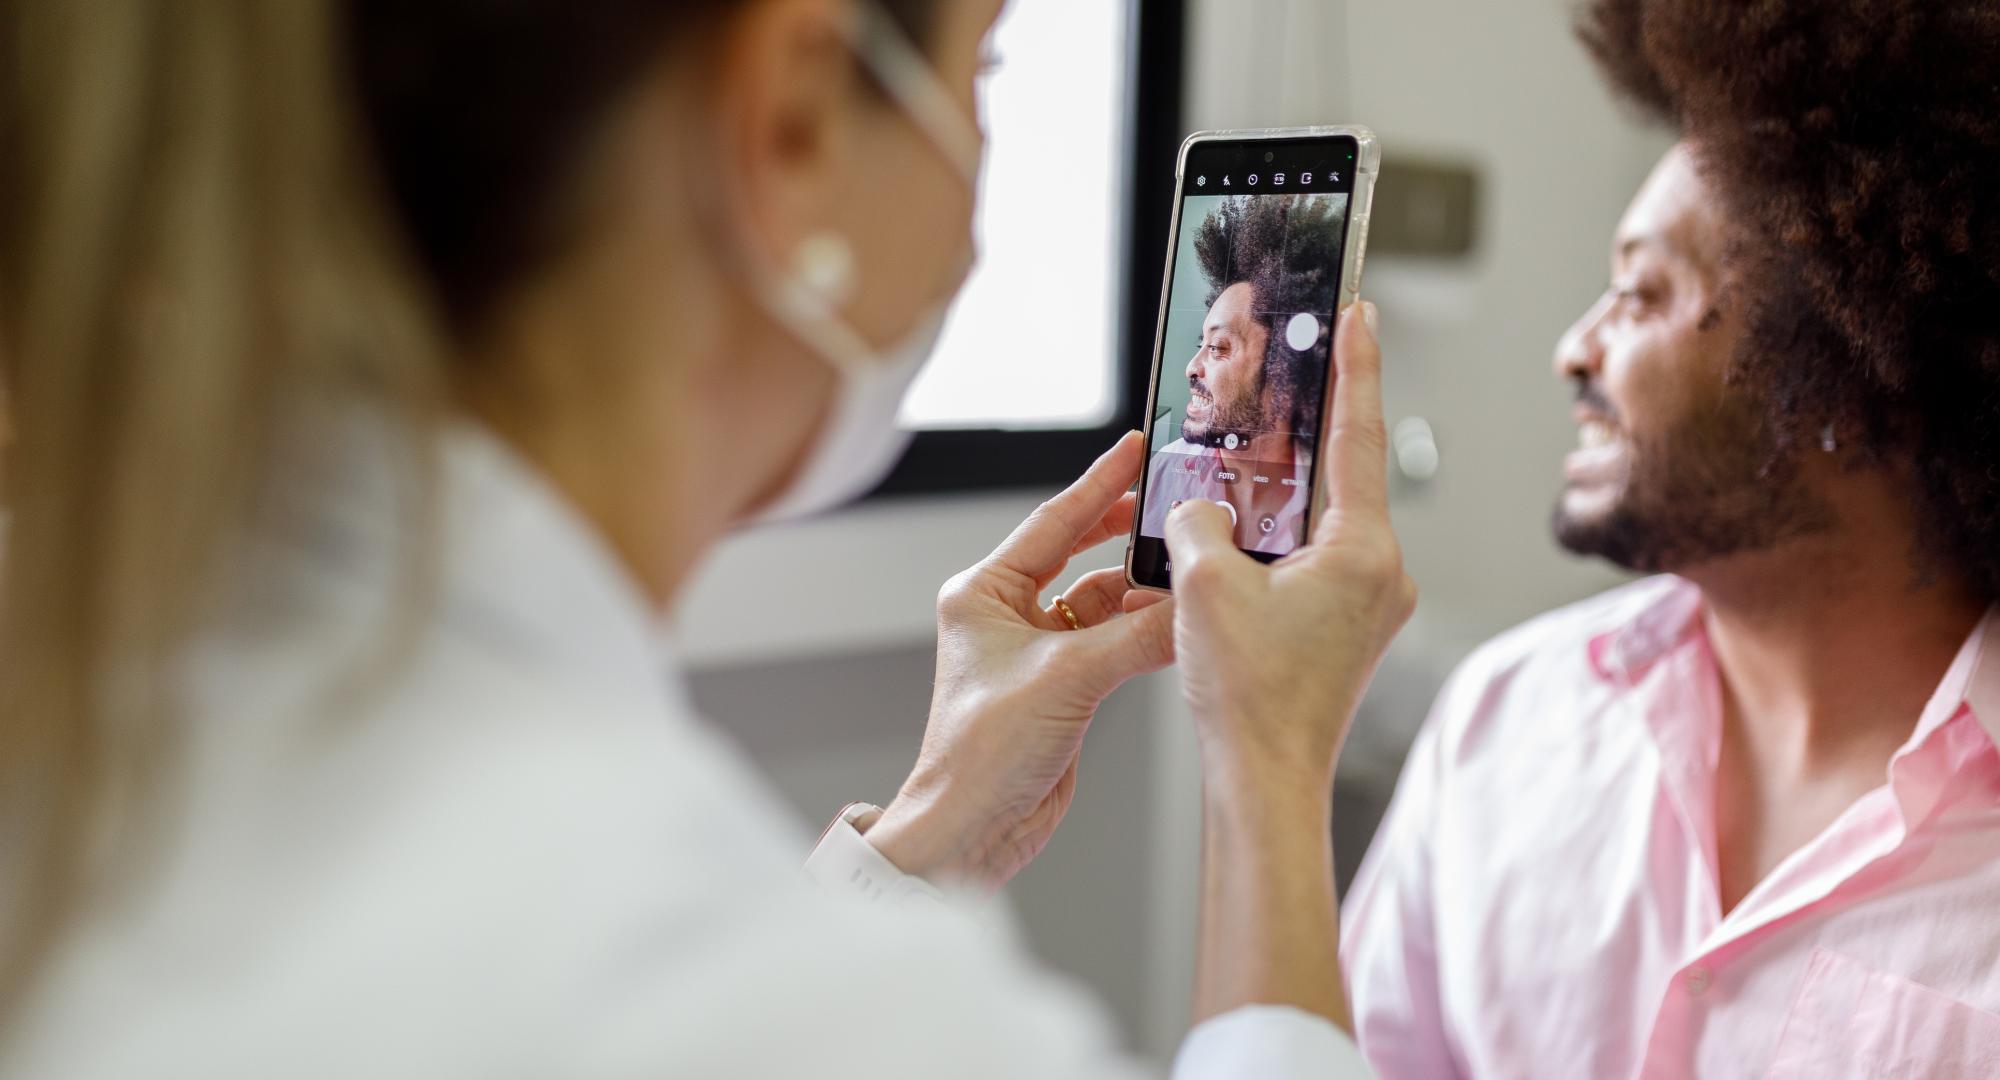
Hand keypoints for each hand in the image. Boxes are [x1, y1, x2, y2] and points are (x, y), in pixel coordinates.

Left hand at [867, 432, 1175, 889]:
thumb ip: (1135, 638)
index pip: (1052, 522)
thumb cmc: (980, 757)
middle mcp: (1006, 616)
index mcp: (984, 594)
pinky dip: (1143, 633)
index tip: (1133, 450)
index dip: (1098, 485)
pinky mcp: (1061, 686)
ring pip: (1101, 604)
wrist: (970, 830)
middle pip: (1079, 555)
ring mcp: (1035, 651)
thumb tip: (1190, 608)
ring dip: (1141, 592)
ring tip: (1186, 572)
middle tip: (1174, 506)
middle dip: (1126, 534)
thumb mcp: (1066, 680)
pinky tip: (1175, 623)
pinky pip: (1111, 643)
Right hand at [1166, 301, 1415, 801]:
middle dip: (1312, 430)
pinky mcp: (1350, 630)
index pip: (1360, 436)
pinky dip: (1283, 540)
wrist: (1266, 782)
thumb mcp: (1204, 585)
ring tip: (1248, 467)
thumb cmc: (1248, 697)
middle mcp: (1383, 574)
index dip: (1356, 367)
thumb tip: (1203, 507)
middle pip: (1344, 479)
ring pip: (1327, 524)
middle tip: (1297, 372)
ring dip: (1287, 496)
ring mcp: (1371, 605)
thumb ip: (1199, 520)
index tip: (1359, 313)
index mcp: (1364, 552)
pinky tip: (1244, 539)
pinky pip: (1319, 561)